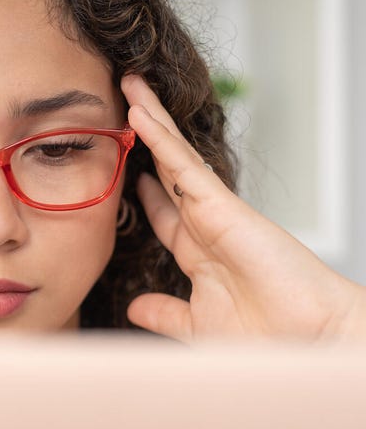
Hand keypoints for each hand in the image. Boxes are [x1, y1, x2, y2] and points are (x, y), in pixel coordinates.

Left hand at [121, 74, 365, 341]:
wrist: (309, 344)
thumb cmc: (266, 342)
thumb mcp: (196, 327)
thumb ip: (166, 314)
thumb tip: (135, 308)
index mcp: (201, 257)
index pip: (166, 215)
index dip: (144, 193)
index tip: (123, 171)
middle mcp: (208, 228)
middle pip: (167, 173)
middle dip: (144, 141)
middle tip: (119, 106)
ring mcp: (216, 214)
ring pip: (173, 158)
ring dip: (149, 121)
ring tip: (126, 84)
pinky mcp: (223, 208)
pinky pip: (182, 166)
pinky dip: (159, 138)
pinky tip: (139, 113)